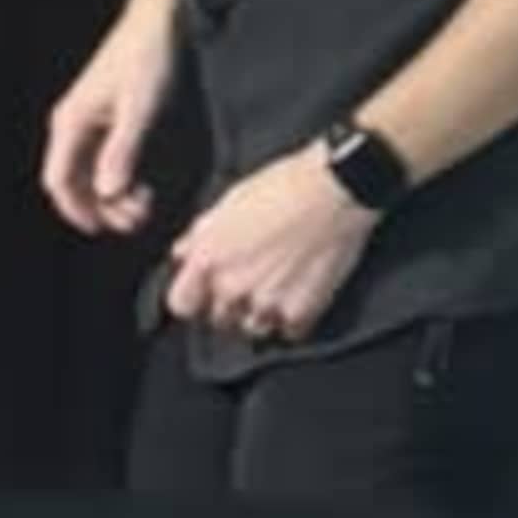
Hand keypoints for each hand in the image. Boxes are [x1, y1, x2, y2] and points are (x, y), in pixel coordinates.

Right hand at [40, 8, 178, 236]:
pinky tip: (140, 187)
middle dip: (99, 207)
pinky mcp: (103, 119)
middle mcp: (71, 124)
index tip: (102, 229)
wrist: (157, 21)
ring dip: (110, 196)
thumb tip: (108, 191)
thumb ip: (121, 151)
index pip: (59, 180)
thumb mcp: (139, 109)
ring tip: (142, 207)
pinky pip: (100, 160)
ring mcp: (86, 122)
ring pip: (87, 174)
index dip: (77, 210)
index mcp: (71, 122)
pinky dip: (117, 178)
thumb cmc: (146, 58)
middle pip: (72, 182)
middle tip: (134, 222)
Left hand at [160, 152, 375, 346]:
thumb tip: (183, 251)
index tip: (204, 293)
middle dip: (231, 305)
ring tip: (278, 288)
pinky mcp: (301, 311)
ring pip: (253, 328)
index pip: (181, 305)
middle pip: (218, 319)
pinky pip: (289, 332)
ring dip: (262, 314)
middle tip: (253, 282)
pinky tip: (301, 294)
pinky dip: (295, 319)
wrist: (337, 188)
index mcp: (209, 259)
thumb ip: (202, 233)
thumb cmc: (286, 185)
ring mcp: (265, 303)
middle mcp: (231, 286)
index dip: (193, 299)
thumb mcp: (231, 200)